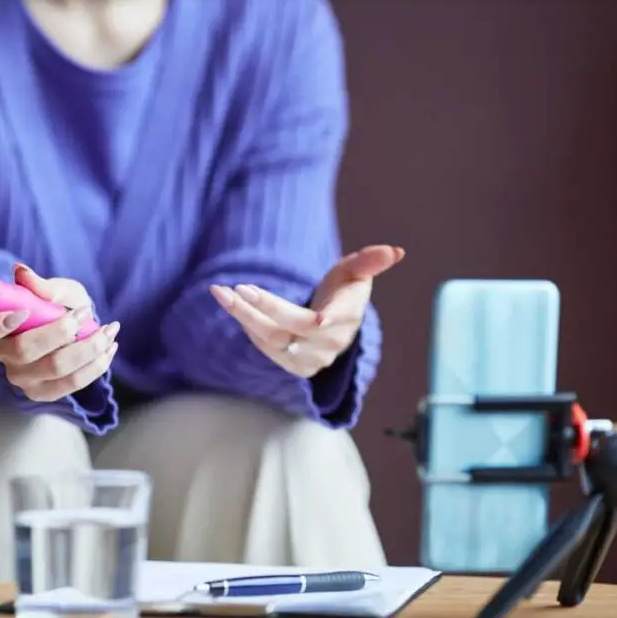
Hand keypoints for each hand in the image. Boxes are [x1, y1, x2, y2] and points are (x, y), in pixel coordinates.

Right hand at [0, 265, 119, 401]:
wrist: (76, 327)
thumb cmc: (58, 305)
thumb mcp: (55, 290)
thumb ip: (42, 286)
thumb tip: (22, 272)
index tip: (24, 310)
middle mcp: (3, 356)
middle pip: (24, 350)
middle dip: (60, 330)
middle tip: (86, 312)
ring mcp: (22, 378)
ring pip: (54, 367)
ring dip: (88, 347)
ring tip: (109, 330)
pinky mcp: (44, 393)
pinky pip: (72, 383)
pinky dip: (96, 364)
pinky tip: (110, 347)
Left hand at [208, 245, 403, 377]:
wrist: (336, 324)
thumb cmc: (345, 290)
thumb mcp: (356, 272)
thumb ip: (370, 261)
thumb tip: (396, 251)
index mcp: (347, 317)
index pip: (328, 321)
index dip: (312, 318)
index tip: (294, 308)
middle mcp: (329, 343)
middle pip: (291, 330)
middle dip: (264, 308)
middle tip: (239, 287)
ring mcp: (310, 358)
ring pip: (272, 340)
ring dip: (244, 317)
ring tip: (221, 292)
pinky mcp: (293, 366)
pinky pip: (265, 348)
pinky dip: (247, 326)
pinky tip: (233, 306)